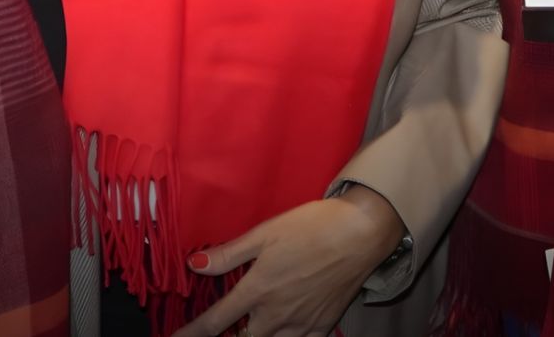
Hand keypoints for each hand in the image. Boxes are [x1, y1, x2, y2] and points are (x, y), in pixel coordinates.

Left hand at [172, 185, 404, 336]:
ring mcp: (301, 324)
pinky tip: (283, 331)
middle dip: (231, 336)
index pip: (216, 321)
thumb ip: (229, 254)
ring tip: (252, 327)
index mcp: (258, 290)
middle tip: (229, 325)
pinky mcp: (322, 326)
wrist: (361, 233)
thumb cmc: (311, 226)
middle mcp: (277, 314)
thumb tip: (195, 264)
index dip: (192, 333)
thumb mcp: (265, 233)